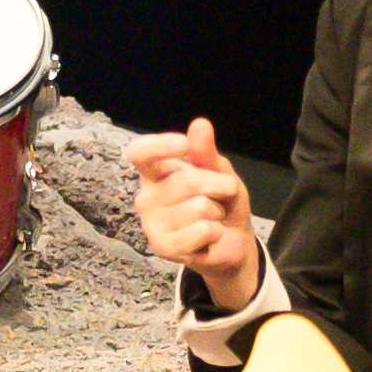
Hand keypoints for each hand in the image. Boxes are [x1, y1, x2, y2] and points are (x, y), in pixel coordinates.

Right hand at [128, 117, 258, 308]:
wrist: (231, 242)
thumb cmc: (221, 201)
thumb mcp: (220, 172)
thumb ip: (206, 152)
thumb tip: (200, 123)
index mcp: (153, 173)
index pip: (140, 153)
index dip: (161, 146)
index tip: (185, 144)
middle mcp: (146, 197)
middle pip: (186, 180)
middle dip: (217, 185)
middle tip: (219, 195)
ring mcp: (152, 224)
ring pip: (199, 207)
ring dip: (217, 212)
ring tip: (211, 219)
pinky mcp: (163, 247)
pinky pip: (202, 230)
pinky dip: (216, 231)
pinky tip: (208, 237)